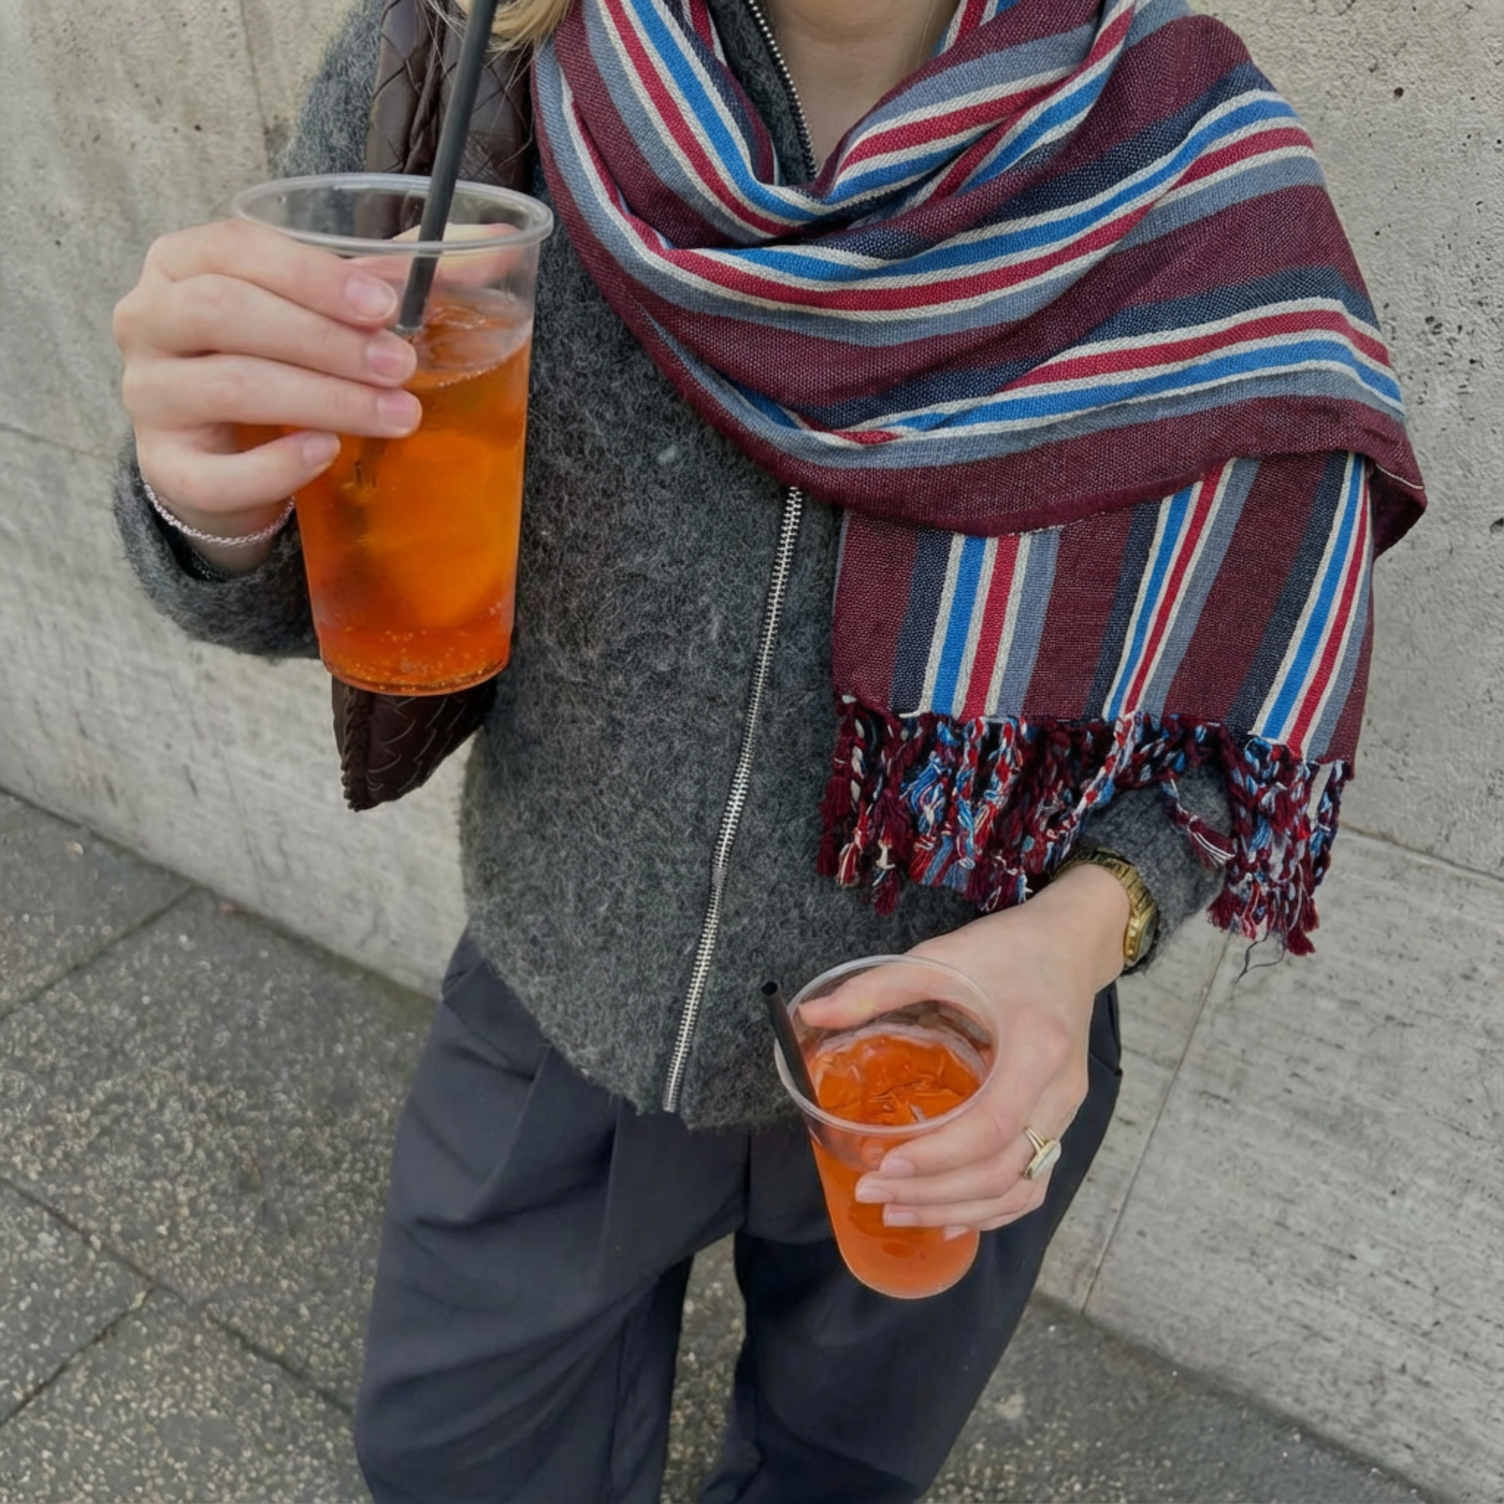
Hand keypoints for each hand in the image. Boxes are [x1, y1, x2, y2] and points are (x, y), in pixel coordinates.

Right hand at [113, 218, 422, 570]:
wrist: (231, 458)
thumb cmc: (280, 361)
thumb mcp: (329, 309)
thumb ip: (402, 274)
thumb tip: (507, 240)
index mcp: (184, 262)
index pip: (236, 248)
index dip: (311, 274)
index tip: (387, 305)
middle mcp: (149, 319)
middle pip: (225, 313)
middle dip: (324, 340)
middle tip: (401, 365)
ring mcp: (150, 396)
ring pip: (227, 387)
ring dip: (323, 399)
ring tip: (397, 416)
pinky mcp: (167, 469)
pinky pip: (213, 471)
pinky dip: (275, 464)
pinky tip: (326, 452)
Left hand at [799, 864, 1128, 1234]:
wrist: (1069, 945)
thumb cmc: (1006, 950)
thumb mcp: (940, 957)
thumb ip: (876, 988)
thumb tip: (810, 1016)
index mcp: (1037, 1045)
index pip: (993, 1124)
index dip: (938, 1155)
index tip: (883, 1163)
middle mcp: (1061, 1088)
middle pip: (1003, 1168)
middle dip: (933, 1192)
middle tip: (870, 1192)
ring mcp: (1068, 1110)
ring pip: (1021, 1186)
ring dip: (958, 1208)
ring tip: (896, 1212)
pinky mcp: (1062, 1119)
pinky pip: (1034, 1181)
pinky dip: (993, 1209)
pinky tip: (948, 1217)